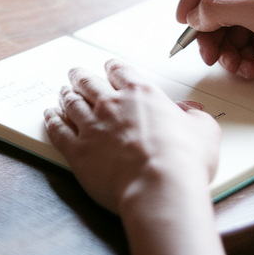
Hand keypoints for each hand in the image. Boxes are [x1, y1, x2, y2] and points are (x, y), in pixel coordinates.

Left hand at [44, 60, 221, 213]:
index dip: (113, 68)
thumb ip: (194, 118)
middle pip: (89, 83)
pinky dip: (52, 120)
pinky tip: (49, 116)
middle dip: (81, 76)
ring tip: (62, 91)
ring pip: (71, 103)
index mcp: (142, 94)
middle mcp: (112, 105)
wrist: (159, 186)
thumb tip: (191, 113)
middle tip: (76, 73)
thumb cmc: (184, 160)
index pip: (120, 71)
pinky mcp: (78, 151)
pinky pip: (58, 130)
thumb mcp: (204, 131)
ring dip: (65, 95)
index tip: (109, 68)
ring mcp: (92, 127)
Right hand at [176, 0, 253, 105]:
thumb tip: (194, 15)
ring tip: (231, 62)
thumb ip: (221, 8)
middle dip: (206, 26)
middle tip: (204, 47)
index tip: (187, 14)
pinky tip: (249, 69)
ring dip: (220, 48)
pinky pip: (238, 50)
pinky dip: (237, 62)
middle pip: (213, 0)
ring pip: (222, 29)